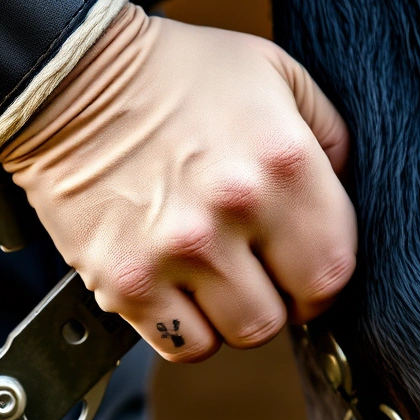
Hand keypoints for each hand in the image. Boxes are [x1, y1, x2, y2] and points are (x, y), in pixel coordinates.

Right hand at [0, 5, 356, 362]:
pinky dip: (186, 328)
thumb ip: (327, 135)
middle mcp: (234, 209)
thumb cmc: (176, 75)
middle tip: (260, 272)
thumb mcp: (274, 75)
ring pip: (242, 333)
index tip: (305, 268)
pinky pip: (183, 345)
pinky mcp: (126, 282)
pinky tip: (178, 289)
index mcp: (283, 161)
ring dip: (235, 313)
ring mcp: (177, 250)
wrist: (71, 78)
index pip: (335, 266)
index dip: (324, 276)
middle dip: (283, 298)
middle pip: (290, 311)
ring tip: (215, 275)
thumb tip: (348, 194)